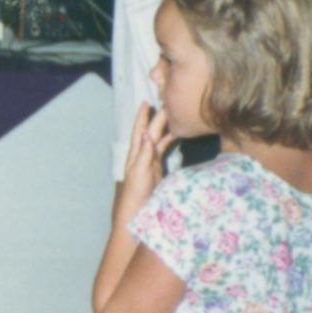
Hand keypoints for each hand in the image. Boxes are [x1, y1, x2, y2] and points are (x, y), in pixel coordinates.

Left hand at [114, 102, 172, 226]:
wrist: (137, 210)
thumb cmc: (135, 193)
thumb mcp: (140, 172)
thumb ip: (144, 154)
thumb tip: (148, 133)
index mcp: (135, 154)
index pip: (139, 131)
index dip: (142, 117)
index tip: (146, 102)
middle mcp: (142, 154)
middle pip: (150, 132)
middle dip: (156, 117)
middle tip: (165, 102)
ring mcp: (150, 161)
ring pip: (157, 139)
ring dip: (163, 127)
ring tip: (172, 114)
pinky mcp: (157, 168)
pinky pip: (163, 149)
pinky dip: (169, 140)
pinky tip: (176, 133)